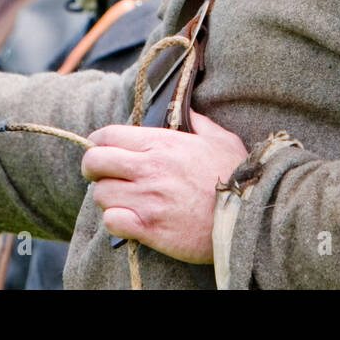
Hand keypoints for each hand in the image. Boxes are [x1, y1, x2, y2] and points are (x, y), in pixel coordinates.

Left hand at [81, 111, 248, 264]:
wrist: (247, 217)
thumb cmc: (236, 176)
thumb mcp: (221, 139)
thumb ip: (199, 122)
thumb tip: (188, 112)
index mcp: (161, 143)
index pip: (107, 135)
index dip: (98, 143)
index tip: (101, 150)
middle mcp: (149, 169)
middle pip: (94, 162)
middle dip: (92, 169)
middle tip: (102, 176)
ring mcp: (147, 199)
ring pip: (100, 194)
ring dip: (107, 197)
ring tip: (122, 200)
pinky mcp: (148, 228)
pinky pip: (111, 221)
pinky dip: (114, 220)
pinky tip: (128, 219)